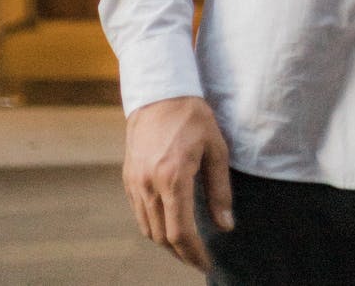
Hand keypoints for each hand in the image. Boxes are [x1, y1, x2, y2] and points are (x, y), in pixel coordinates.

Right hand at [123, 95, 232, 271]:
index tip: (207, 263)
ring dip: (166, 242)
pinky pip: (139, 213)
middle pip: (162, 237)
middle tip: (199, 258)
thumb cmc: (192, 116)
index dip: (194, 254)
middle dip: (181, 253)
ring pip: (147, 228)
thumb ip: (219, 190)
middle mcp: (149, 184)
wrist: (159, 91)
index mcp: (173, 177)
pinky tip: (168, 222)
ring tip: (186, 245)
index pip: (180, 232)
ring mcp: (135, 181)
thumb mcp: (215, 148)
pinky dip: (153, 225)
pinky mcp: (128, 177)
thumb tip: (226, 225)